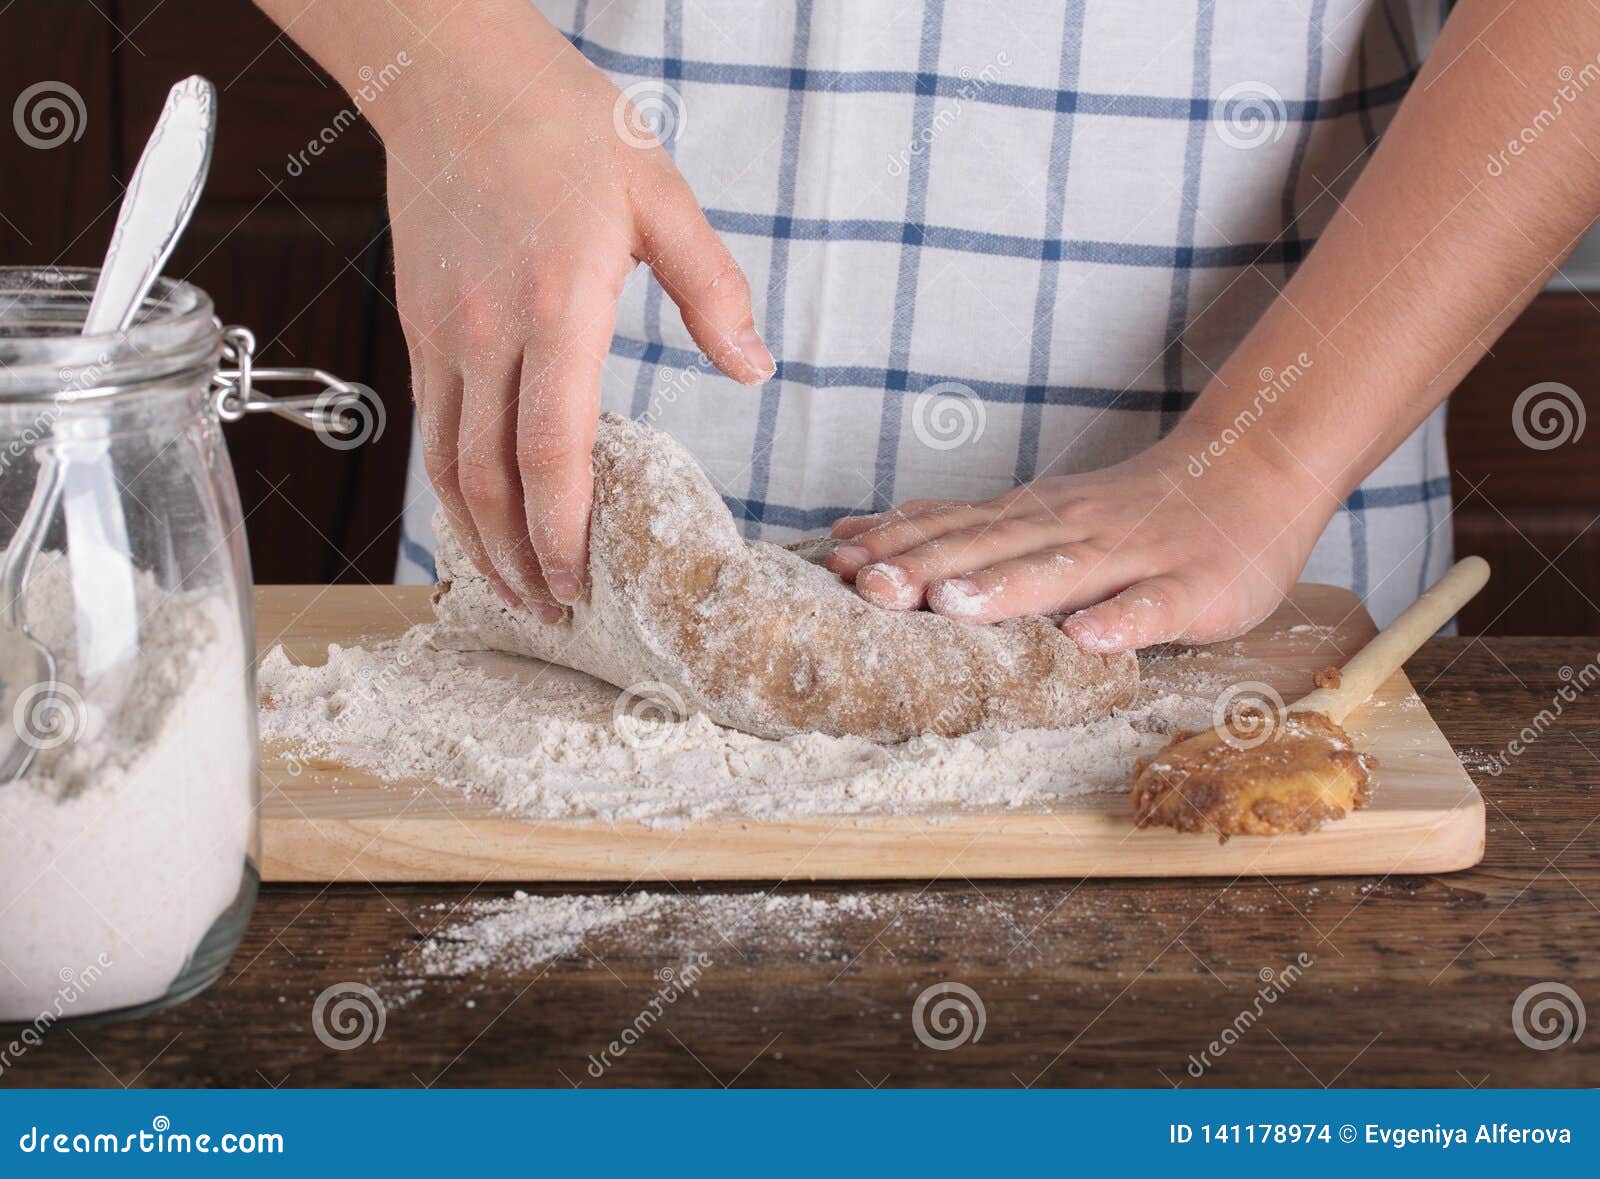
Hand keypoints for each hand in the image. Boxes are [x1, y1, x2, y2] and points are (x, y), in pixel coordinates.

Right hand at [384, 17, 772, 618]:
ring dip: (477, 540)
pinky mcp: (420, 327)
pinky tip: (475, 520)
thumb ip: (710, 288)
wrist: (453, 75)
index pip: (552, 450)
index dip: (563, 531)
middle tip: (553, 614)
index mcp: (557, 307)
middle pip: (491, 479)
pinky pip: (428, 428)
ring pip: (448, 466)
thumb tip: (754, 368)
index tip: (582, 585)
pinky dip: (449, 490)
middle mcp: (488, 333)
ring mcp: (444, 334)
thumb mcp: (660, 195)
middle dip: (520, 559)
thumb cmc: (564, 127)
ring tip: (512, 591)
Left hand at [825, 436, 1331, 652]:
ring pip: (1063, 572)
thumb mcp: (1041, 508)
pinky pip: (1155, 606)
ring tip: (954, 606)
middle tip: (872, 588)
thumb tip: (866, 532)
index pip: (957, 529)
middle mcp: (1073, 531)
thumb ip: (965, 524)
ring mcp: (1133, 557)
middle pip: (994, 549)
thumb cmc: (1134, 508)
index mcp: (1035, 518)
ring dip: (1007, 590)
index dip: (899, 545)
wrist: (1252, 469)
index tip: (840, 561)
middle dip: (930, 567)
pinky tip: (1088, 638)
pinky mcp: (1192, 587)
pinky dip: (1122, 620)